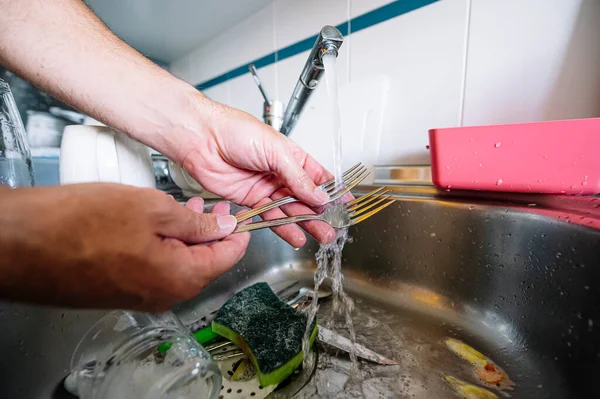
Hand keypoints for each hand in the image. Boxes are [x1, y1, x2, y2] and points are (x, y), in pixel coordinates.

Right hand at [0, 184, 249, 311]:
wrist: (24, 243)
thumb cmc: (78, 225)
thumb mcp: (152, 208)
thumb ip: (195, 220)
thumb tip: (223, 225)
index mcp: (181, 277)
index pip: (230, 256)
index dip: (239, 231)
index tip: (240, 213)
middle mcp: (165, 295)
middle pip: (205, 262)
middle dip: (211, 232)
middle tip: (210, 205)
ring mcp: (142, 296)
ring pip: (180, 265)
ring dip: (185, 237)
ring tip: (180, 207)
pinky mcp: (122, 292)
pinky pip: (155, 269)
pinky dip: (163, 247)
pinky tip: (153, 224)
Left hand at [171, 98, 337, 247]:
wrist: (200, 138)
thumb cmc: (234, 130)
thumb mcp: (275, 150)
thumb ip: (298, 177)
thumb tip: (320, 195)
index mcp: (290, 155)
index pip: (318, 176)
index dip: (333, 191)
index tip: (346, 205)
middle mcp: (279, 172)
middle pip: (305, 197)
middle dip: (320, 213)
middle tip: (334, 227)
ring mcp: (265, 187)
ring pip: (290, 210)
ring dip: (305, 223)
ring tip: (320, 235)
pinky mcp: (249, 200)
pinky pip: (270, 217)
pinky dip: (282, 227)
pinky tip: (295, 235)